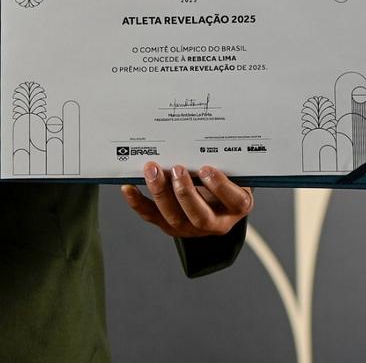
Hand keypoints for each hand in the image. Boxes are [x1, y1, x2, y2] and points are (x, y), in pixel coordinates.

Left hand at [120, 162, 251, 238]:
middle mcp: (216, 222)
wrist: (215, 201)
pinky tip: (129, 187)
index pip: (235, 201)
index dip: (221, 186)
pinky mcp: (169, 225)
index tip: (207, 168)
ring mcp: (191, 227)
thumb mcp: (232, 171)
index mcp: (236, 206)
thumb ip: (223, 161)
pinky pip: (152, 216)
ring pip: (175, 218)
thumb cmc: (224, 179)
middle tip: (176, 169)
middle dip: (185, 192)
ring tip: (152, 170)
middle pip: (200, 216)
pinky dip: (138, 202)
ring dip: (160, 193)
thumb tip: (200, 138)